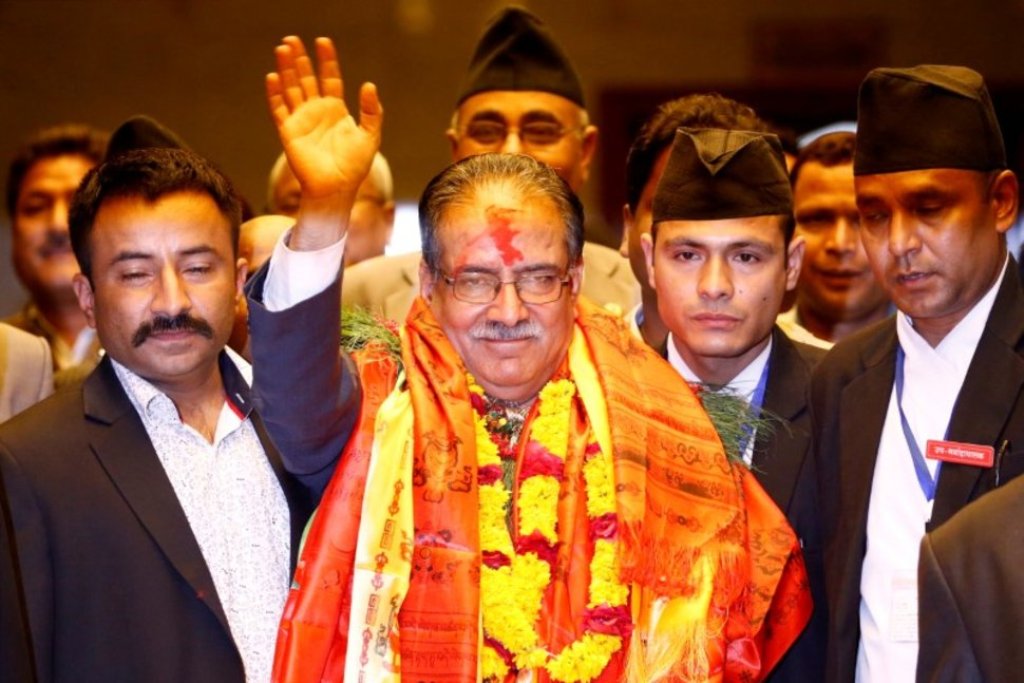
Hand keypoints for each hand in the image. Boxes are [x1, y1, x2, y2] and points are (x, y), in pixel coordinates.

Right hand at [266, 36, 382, 204]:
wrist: (337, 188)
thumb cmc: (355, 166)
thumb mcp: (370, 136)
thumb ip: (372, 111)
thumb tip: (369, 85)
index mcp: (336, 109)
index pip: (330, 78)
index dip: (327, 60)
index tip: (323, 42)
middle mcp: (316, 111)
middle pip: (305, 78)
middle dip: (300, 60)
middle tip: (292, 39)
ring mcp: (301, 120)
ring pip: (291, 89)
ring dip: (285, 69)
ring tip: (282, 49)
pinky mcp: (288, 132)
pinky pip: (279, 109)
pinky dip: (275, 94)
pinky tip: (273, 77)